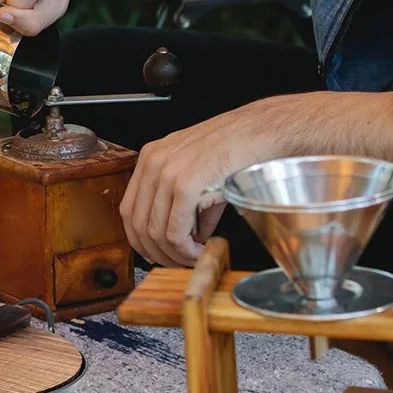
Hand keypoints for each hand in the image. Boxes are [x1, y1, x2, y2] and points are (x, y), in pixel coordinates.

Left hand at [120, 101, 285, 267]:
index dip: (140, 239)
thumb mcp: (199, 170)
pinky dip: (186, 250)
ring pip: (156, 231)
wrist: (263, 130)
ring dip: (174, 254)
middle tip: (176, 263)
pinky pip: (176, 231)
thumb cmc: (237, 146)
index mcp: (151, 157)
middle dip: (156, 252)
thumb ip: (186, 202)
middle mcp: (153, 162)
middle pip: (138, 224)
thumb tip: (191, 235)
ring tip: (193, 257)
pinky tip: (200, 251)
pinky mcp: (186, 184)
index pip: (129, 209)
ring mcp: (167, 173)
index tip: (155, 253)